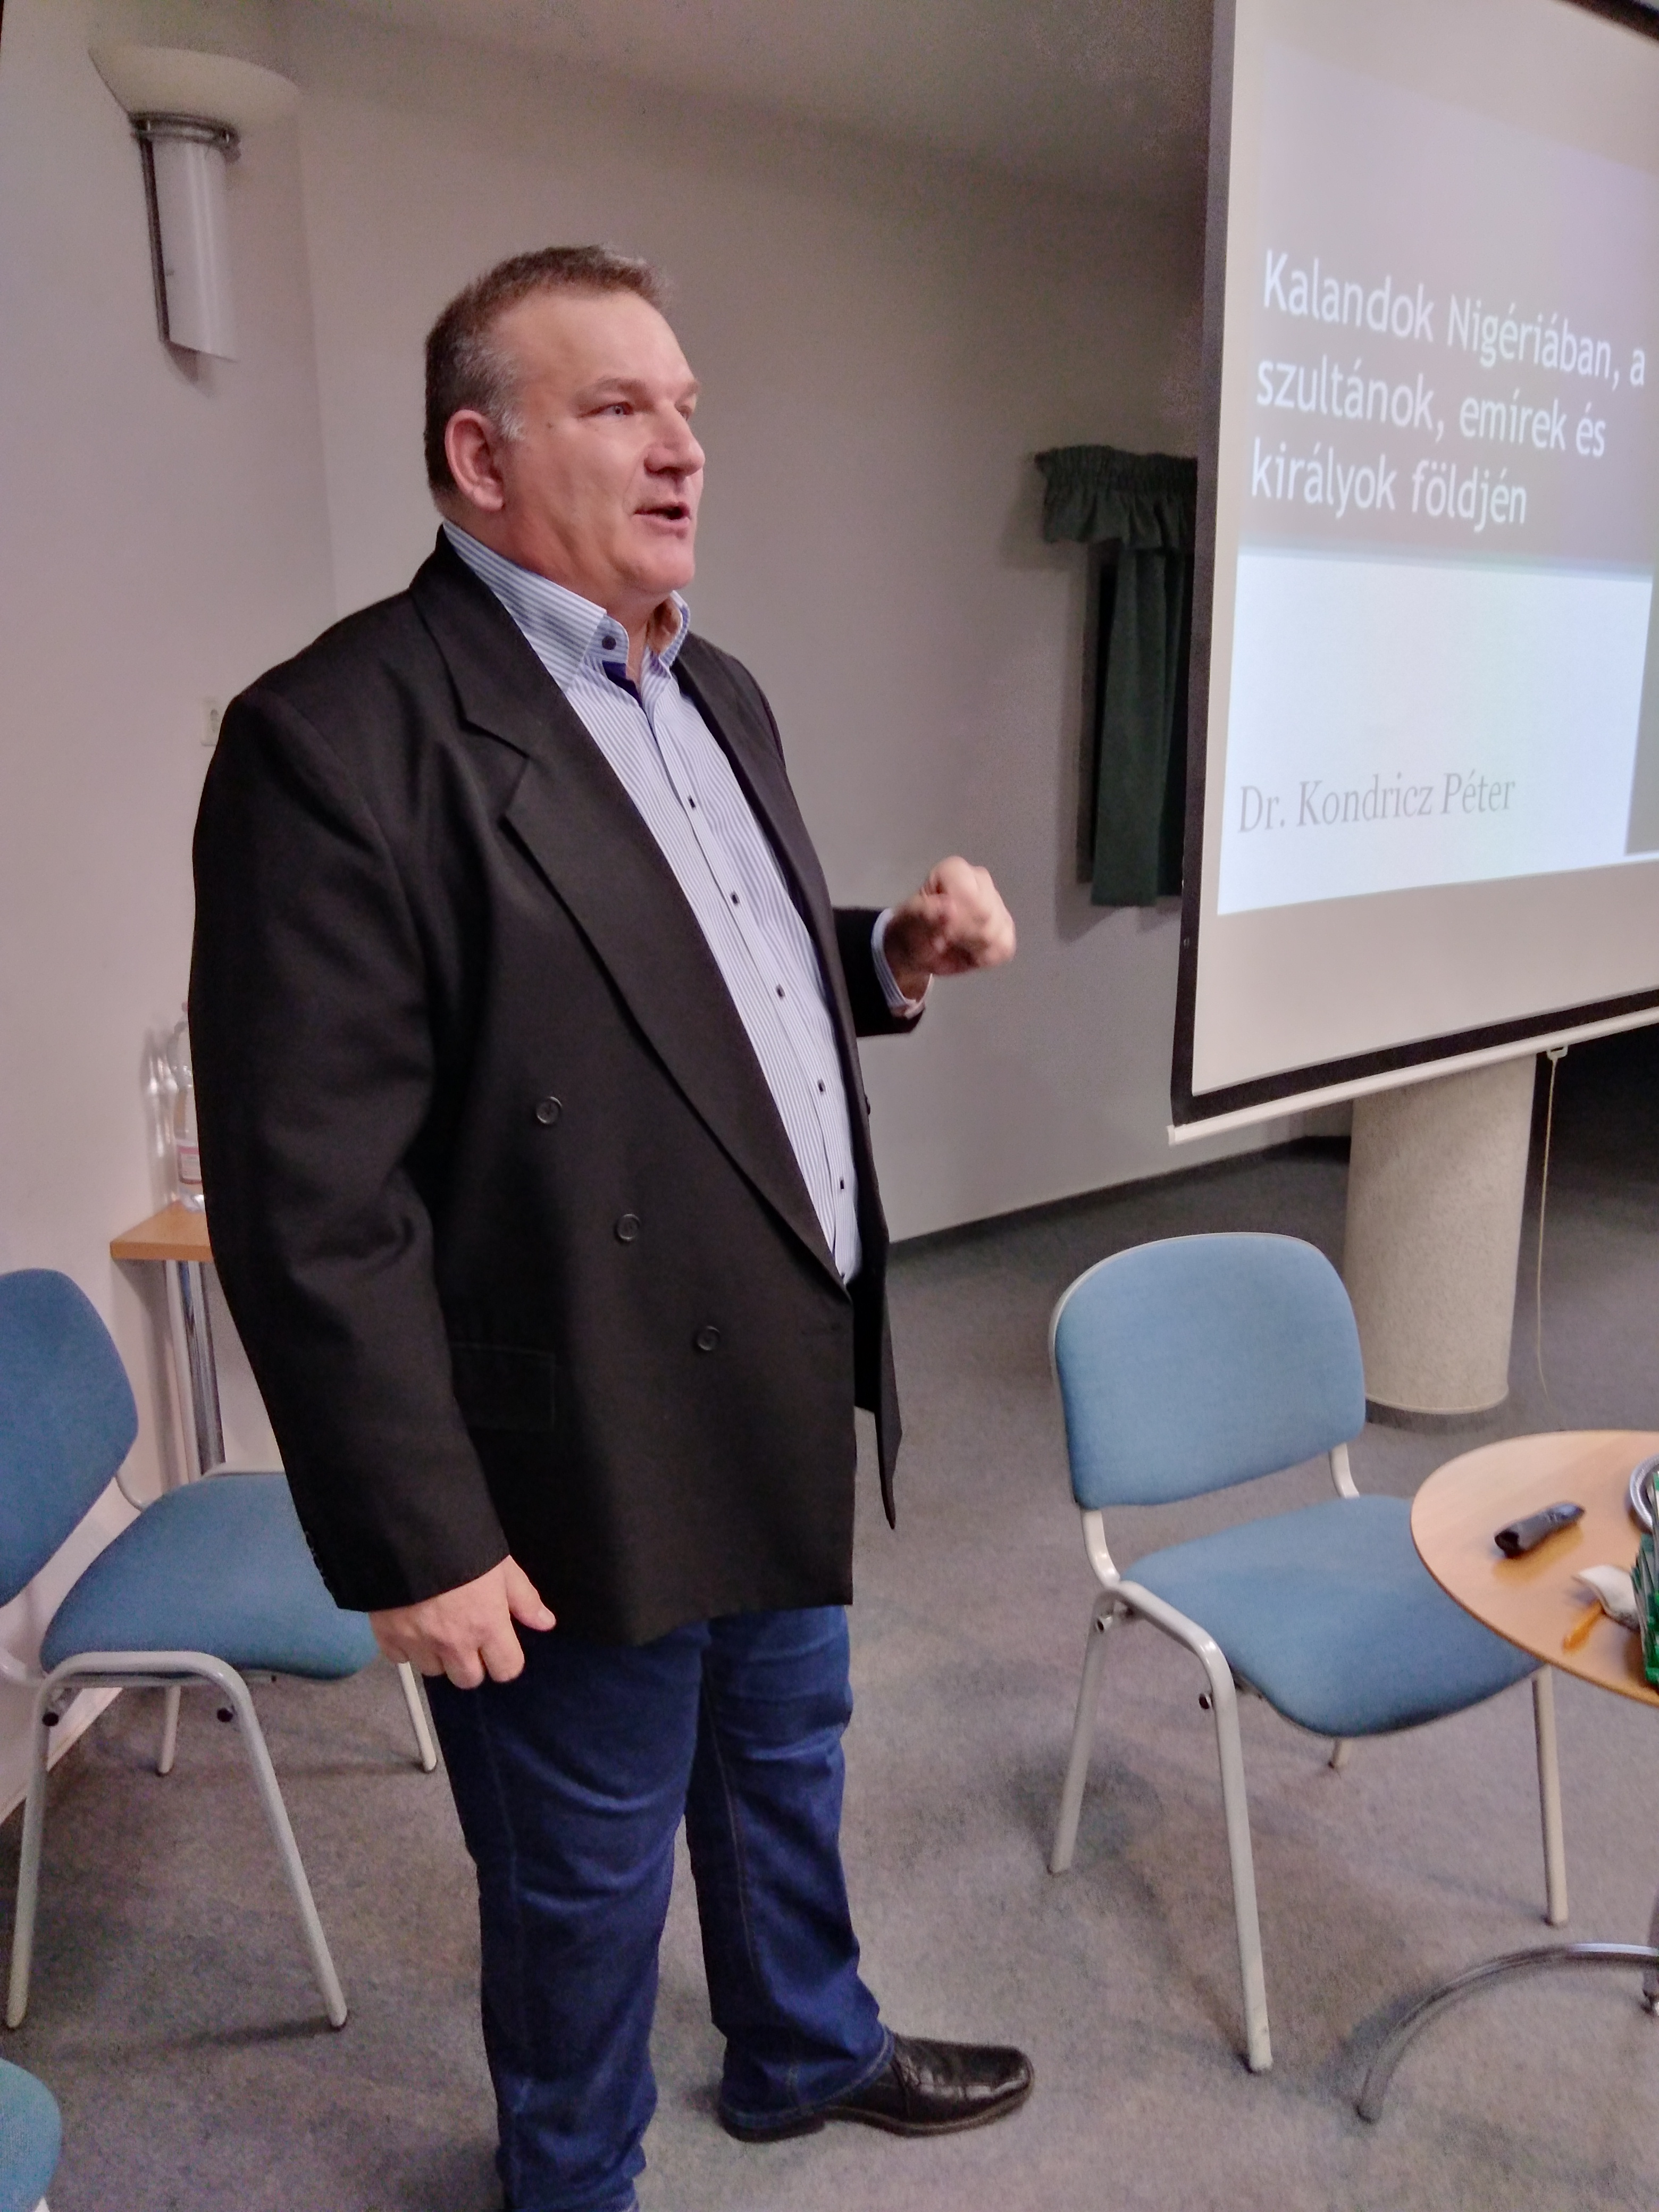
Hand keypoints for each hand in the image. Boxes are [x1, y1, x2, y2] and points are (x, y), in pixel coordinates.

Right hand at [370, 1556, 555, 1687]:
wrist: (406, 1530)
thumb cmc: (459, 1542)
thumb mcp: (501, 1565)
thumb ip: (523, 1598)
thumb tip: (545, 1623)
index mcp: (487, 1625)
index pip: (506, 1670)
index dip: (505, 1659)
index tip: (499, 1645)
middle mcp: (454, 1643)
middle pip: (468, 1679)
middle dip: (471, 1662)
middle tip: (466, 1635)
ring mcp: (418, 1643)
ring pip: (434, 1671)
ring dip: (437, 1655)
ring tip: (436, 1624)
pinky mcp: (387, 1637)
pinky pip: (401, 1658)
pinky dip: (406, 1646)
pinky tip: (411, 1622)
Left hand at [882, 857, 1015, 1001]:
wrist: (918, 947)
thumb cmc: (913, 929)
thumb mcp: (909, 923)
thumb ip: (926, 913)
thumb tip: (949, 908)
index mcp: (955, 871)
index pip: (970, 897)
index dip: (957, 922)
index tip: (940, 933)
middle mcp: (980, 880)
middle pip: (987, 916)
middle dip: (964, 936)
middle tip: (946, 939)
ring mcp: (996, 902)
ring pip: (997, 934)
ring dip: (973, 948)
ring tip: (956, 943)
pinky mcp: (1006, 925)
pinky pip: (1005, 947)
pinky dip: (985, 957)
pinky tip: (969, 950)